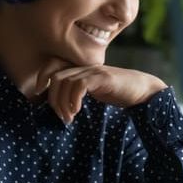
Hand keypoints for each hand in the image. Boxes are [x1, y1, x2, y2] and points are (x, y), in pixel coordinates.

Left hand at [35, 58, 167, 124]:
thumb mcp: (94, 91)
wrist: (142, 90)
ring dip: (62, 103)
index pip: (53, 65)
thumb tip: (61, 105)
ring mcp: (94, 71)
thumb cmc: (118, 92)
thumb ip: (78, 91)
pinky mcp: (103, 78)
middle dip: (52, 99)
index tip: (39, 93)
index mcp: (81, 68)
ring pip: (64, 81)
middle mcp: (85, 66)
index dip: (42, 77)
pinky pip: (80, 85)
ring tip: (69, 118)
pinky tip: (77, 111)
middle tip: (61, 116)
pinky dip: (74, 99)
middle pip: (55, 77)